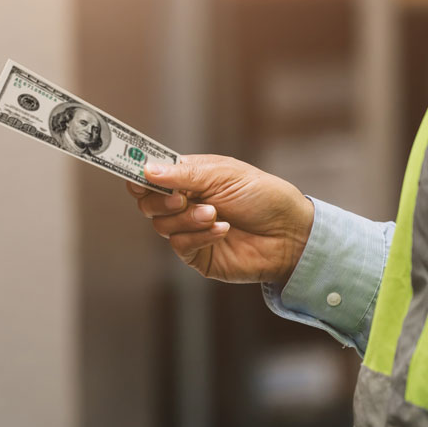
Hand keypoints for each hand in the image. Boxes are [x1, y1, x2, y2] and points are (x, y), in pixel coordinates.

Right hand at [128, 155, 312, 284]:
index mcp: (189, 179)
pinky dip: (199, 237)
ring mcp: (189, 231)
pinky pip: (180, 246)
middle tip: (182, 199)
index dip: (140, 175)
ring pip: (162, 226)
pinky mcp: (197, 256)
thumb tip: (147, 170)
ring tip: (215, 214)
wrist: (290, 233)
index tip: (137, 175)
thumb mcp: (224, 175)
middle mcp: (185, 204)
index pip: (151, 176)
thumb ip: (184, 174)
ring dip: (187, 219)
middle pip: (148, 203)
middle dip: (160, 200)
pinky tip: (222, 230)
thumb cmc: (264, 197)